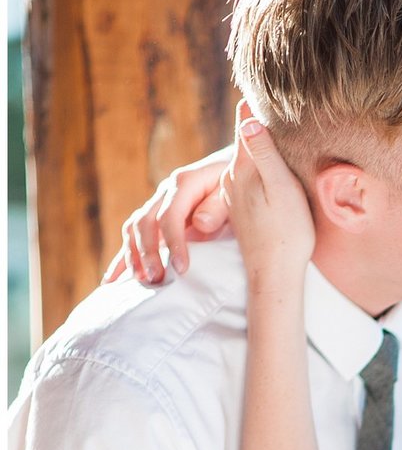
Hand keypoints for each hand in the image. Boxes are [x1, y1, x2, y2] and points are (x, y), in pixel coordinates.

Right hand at [102, 145, 234, 284]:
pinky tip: (112, 280)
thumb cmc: (240, 183)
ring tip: (141, 281)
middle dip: (148, 253)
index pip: (170, 216)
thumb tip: (200, 224)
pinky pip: (133, 236)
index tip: (182, 269)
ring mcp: (158, 203)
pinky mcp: (156, 217)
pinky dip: (123, 257)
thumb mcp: (234, 190)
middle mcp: (165, 192)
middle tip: (157, 279)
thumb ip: (219, 206)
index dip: (174, 244)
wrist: (237, 169)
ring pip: (134, 229)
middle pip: (145, 223)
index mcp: (184, 183)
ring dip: (134, 256)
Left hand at [223, 105, 315, 280]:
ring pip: (245, 158)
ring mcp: (234, 193)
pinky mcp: (241, 208)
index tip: (267, 85)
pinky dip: (257, 165)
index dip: (256, 105)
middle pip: (244, 138)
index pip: (246, 123)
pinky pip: (248, 176)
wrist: (275, 275)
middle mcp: (233, 177)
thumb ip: (265, 153)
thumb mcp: (281, 189)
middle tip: (270, 96)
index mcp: (243, 167)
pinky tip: (268, 166)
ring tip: (268, 123)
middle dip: (255, 121)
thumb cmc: (286, 234)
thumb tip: (249, 116)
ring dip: (256, 144)